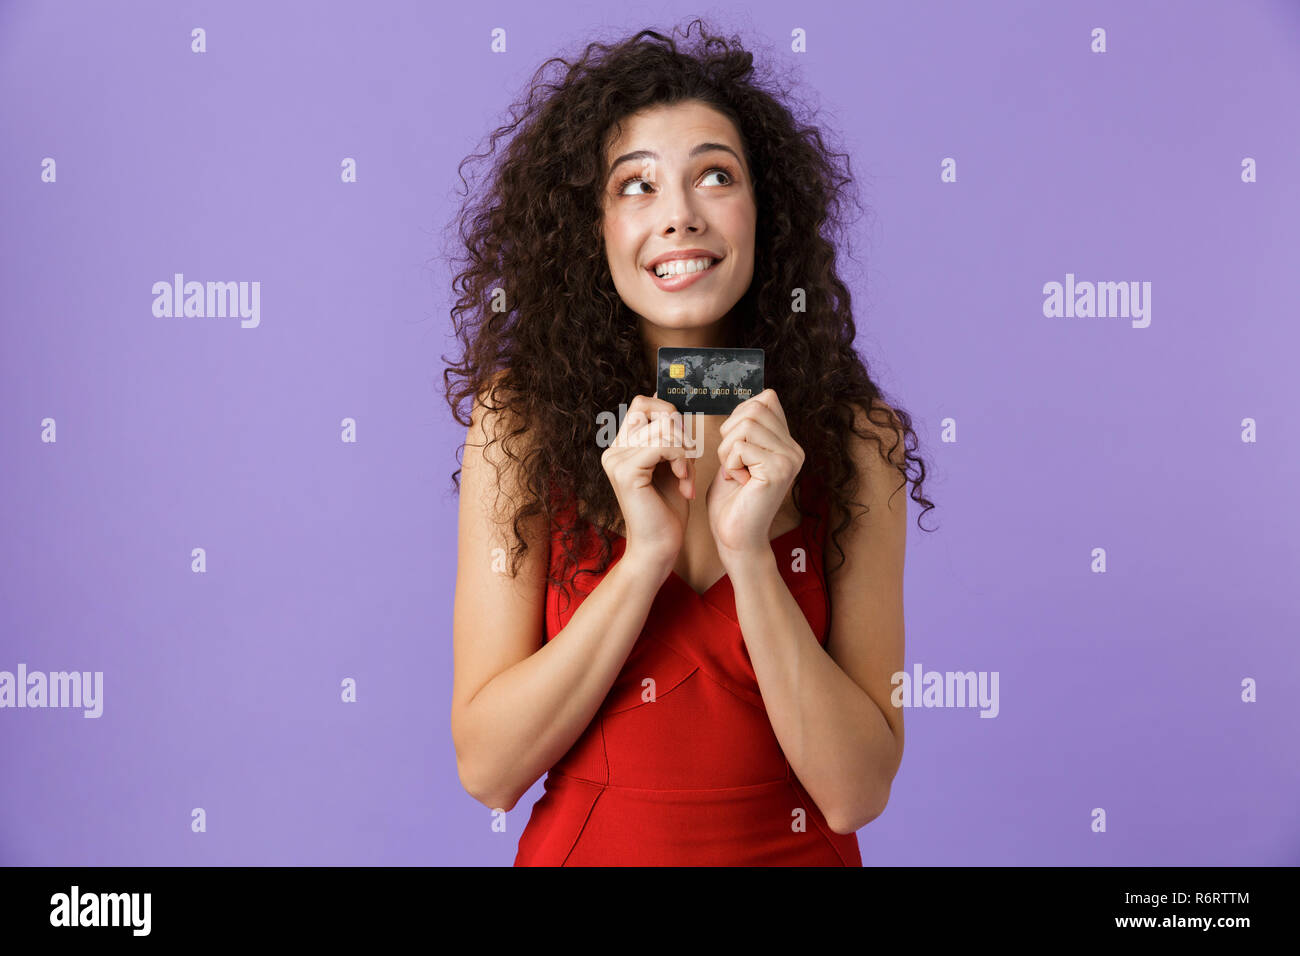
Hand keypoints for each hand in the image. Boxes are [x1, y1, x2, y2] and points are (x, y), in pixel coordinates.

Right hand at [600, 392, 695, 568]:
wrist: (659, 548)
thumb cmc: (667, 512)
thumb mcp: (670, 466)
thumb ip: (668, 439)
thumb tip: (671, 408)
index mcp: (621, 447)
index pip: (642, 404)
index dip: (668, 413)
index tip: (683, 443)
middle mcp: (614, 451)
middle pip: (652, 410)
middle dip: (680, 430)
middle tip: (688, 458)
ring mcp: (617, 459)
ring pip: (663, 429)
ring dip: (685, 452)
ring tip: (685, 477)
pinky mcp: (626, 471)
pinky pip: (664, 445)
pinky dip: (682, 460)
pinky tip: (683, 481)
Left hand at [706, 389, 803, 561]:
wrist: (736, 539)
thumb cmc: (731, 501)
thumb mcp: (737, 456)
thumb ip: (745, 431)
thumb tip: (748, 401)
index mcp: (787, 443)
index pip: (766, 399)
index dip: (740, 414)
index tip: (733, 444)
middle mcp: (794, 449)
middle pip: (754, 408)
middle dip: (730, 432)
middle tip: (731, 462)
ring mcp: (790, 459)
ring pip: (746, 425)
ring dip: (727, 449)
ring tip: (734, 473)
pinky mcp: (779, 470)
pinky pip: (740, 446)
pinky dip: (730, 464)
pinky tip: (739, 482)